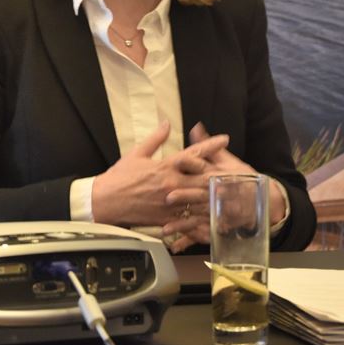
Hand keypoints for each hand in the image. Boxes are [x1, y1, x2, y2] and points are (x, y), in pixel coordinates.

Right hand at [90, 121, 229, 229]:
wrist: (106, 200)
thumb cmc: (119, 177)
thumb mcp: (137, 153)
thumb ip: (156, 138)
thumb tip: (167, 123)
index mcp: (166, 166)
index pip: (194, 153)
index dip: (211, 145)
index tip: (225, 139)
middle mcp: (171, 183)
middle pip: (203, 178)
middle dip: (221, 174)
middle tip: (237, 171)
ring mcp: (170, 202)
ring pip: (199, 200)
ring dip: (216, 198)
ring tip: (232, 196)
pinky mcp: (166, 218)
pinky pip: (187, 221)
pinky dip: (201, 221)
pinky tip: (212, 221)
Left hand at [159, 123, 286, 248]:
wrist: (263, 203)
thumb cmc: (243, 180)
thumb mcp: (228, 161)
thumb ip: (208, 147)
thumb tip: (195, 127)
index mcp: (218, 175)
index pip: (205, 168)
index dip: (192, 164)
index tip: (178, 160)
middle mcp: (217, 194)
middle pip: (200, 194)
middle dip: (185, 195)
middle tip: (169, 197)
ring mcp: (217, 212)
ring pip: (198, 217)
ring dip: (182, 223)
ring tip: (166, 228)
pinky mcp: (216, 226)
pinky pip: (200, 235)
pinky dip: (187, 241)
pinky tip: (174, 246)